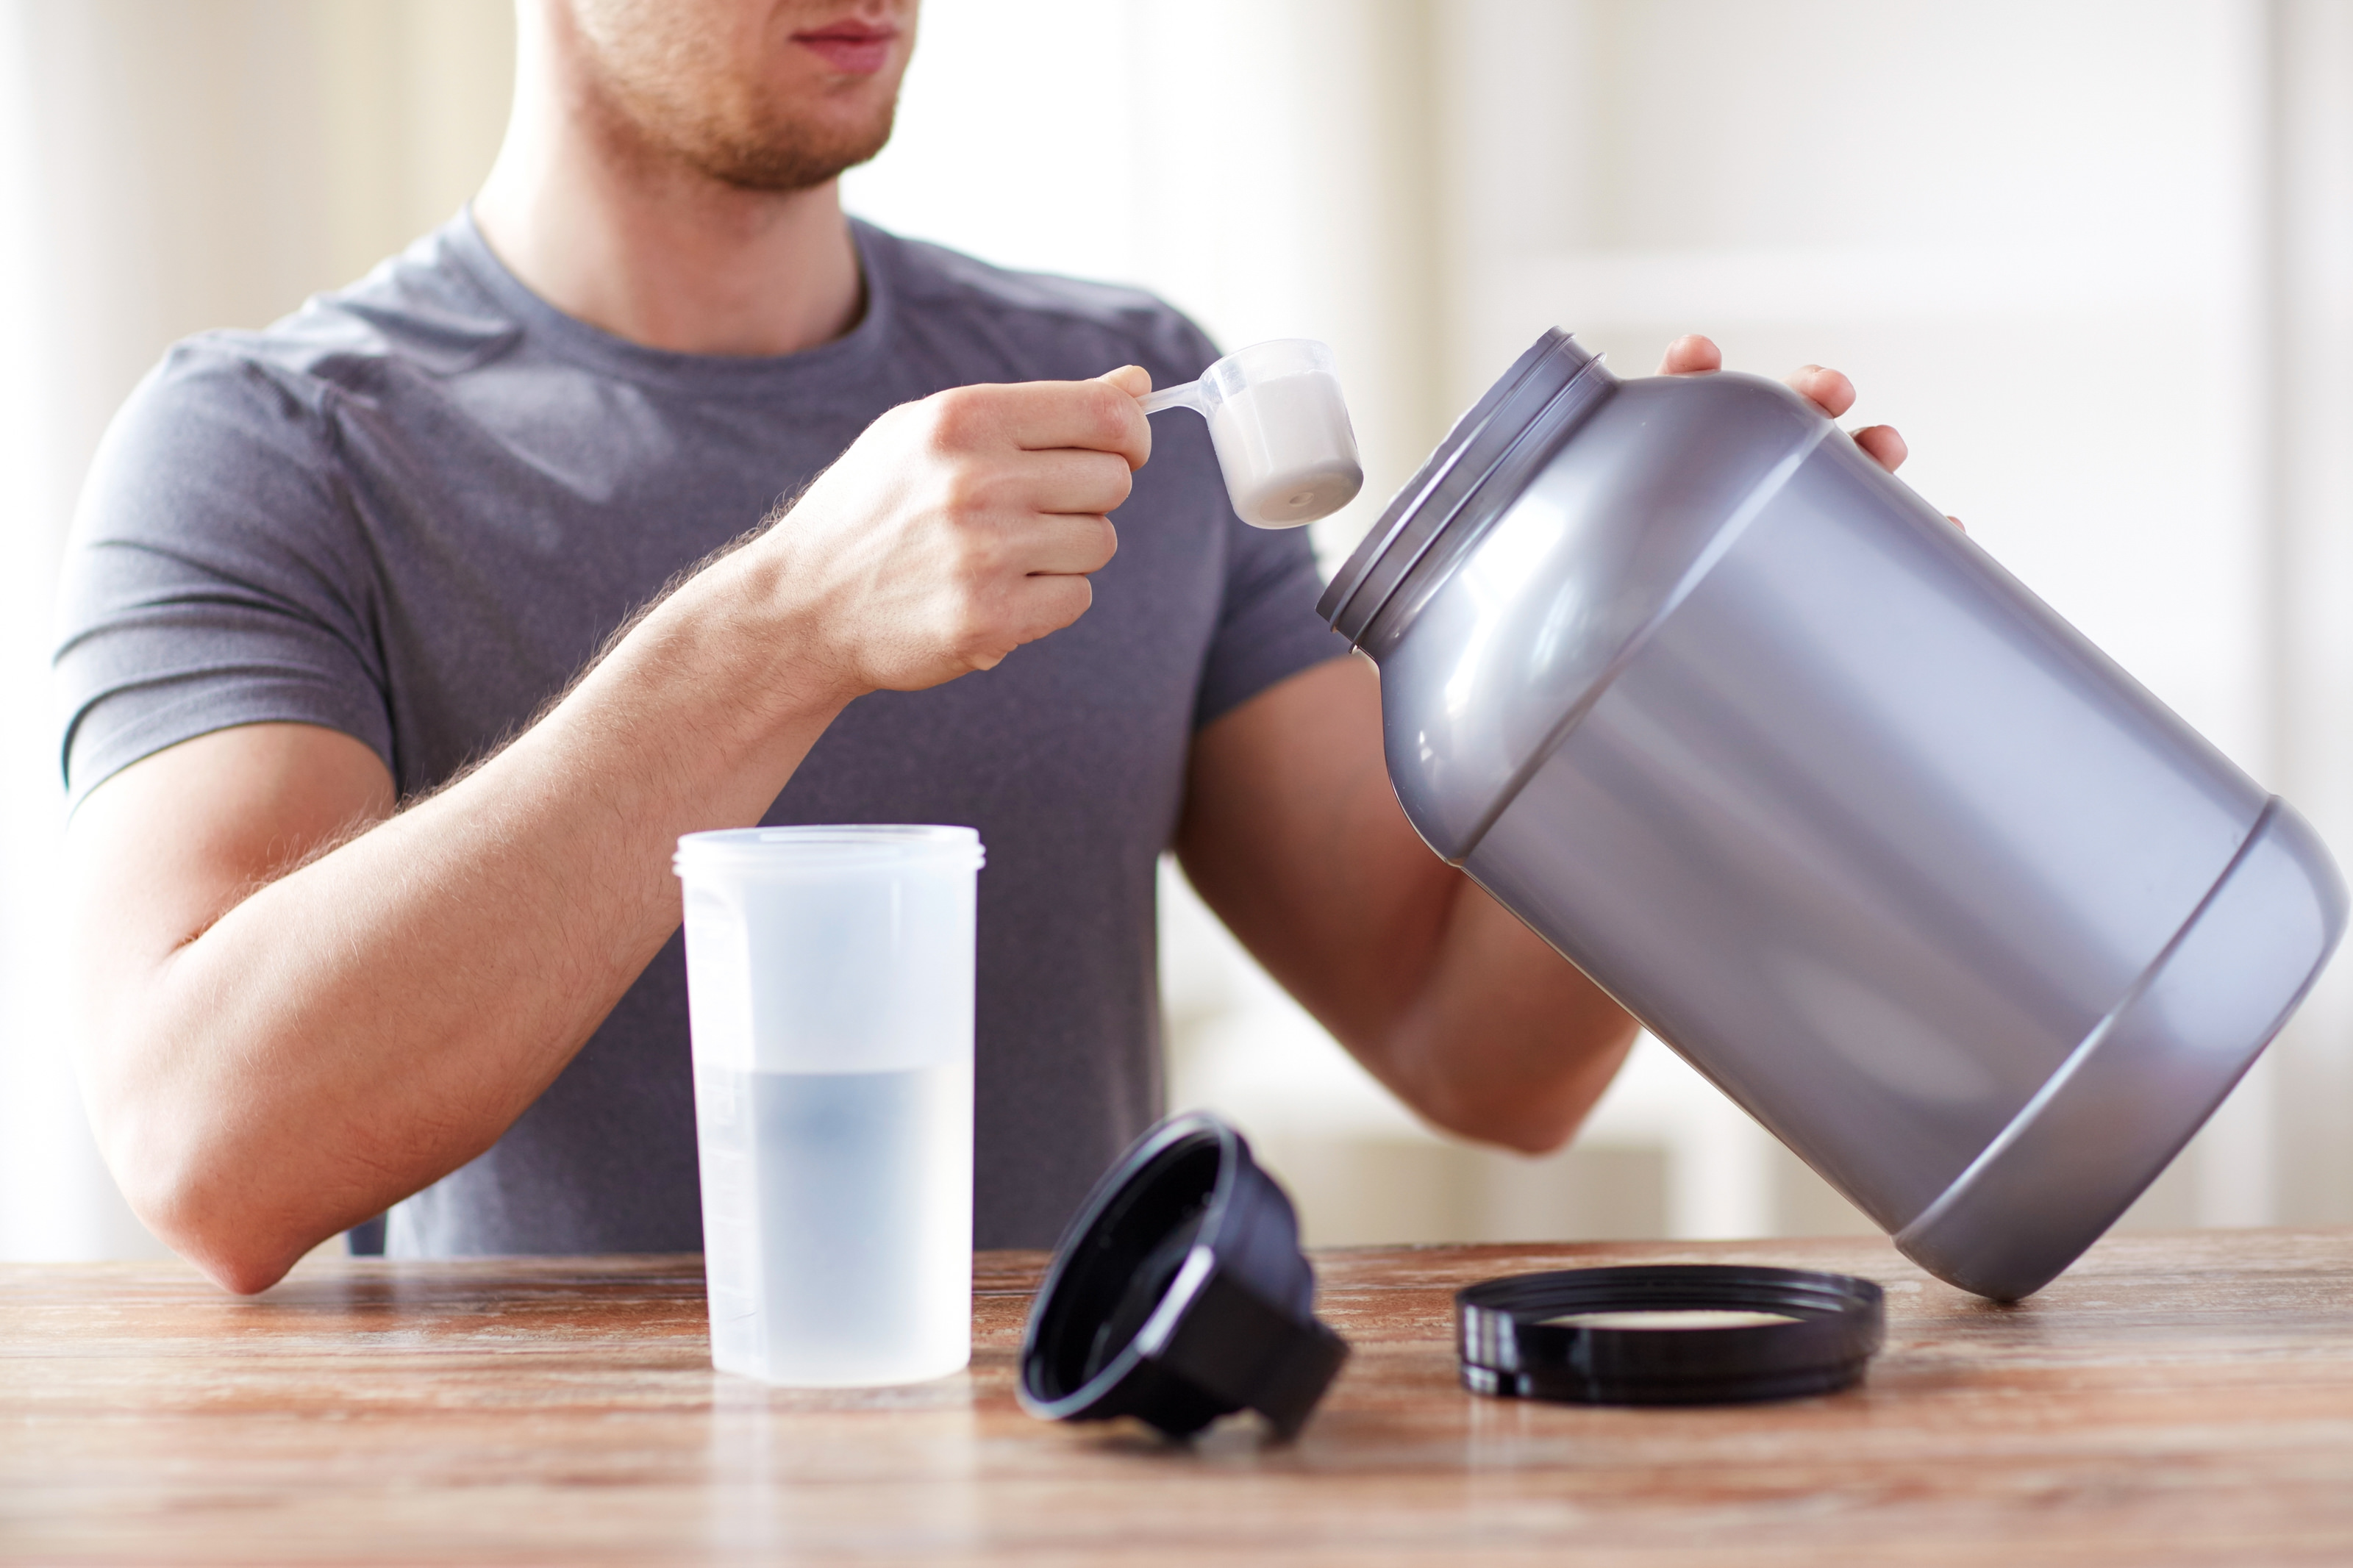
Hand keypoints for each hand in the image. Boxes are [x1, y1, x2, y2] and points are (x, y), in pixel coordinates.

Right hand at [738, 365, 1152, 695]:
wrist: (802, 603)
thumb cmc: (875, 508)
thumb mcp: (933, 431)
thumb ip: (1039, 406)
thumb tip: (1138, 386)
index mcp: (964, 418)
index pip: (1105, 417)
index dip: (1131, 437)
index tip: (1123, 452)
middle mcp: (976, 481)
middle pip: (1112, 482)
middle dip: (1088, 498)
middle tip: (1037, 512)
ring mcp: (984, 553)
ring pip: (1099, 543)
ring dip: (1067, 552)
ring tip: (1004, 554)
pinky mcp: (988, 618)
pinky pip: (1076, 598)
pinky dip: (1049, 600)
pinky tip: (998, 593)